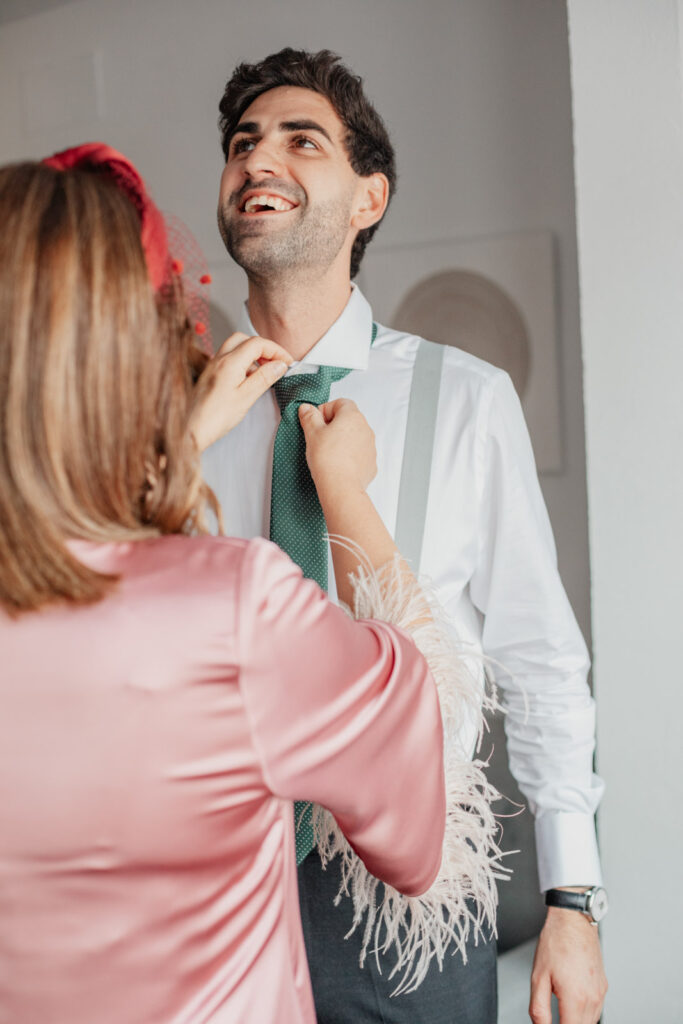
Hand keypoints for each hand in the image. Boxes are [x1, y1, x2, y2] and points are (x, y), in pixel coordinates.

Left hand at [188, 333, 291, 450]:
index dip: (276, 350)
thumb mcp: (246, 398)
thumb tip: (280, 365)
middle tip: (275, 363)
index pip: (258, 343)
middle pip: (245, 340)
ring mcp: (212, 366)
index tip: (287, 363)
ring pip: (235, 348)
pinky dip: (241, 363)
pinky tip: (247, 381)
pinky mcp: (209, 375)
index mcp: (230, 362)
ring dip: (252, 355)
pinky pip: (227, 360)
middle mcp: (219, 359)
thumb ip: (264, 378)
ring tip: (263, 374)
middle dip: (263, 348)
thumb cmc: (214, 418)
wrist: (189, 430)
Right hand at [298, 398, 376, 499]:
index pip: (340, 403)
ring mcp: (370, 446)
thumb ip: (309, 416)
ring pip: (354, 437)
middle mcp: (365, 429)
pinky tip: (337, 464)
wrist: (341, 487)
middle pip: (349, 419)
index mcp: (352, 416)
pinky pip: (359, 454)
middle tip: (319, 437)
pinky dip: (349, 456)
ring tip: (327, 453)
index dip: (325, 410)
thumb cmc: (327, 459)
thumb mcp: (312, 433)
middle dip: (334, 425)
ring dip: (342, 440)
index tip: (316, 421)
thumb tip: (307, 409)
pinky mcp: (370, 463)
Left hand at [529, 908, 606, 1023]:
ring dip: (576, 1022)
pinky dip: (584, 1014)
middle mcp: (593, 998)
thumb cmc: (556, 942)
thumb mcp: (538, 977)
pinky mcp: (603, 987)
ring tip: (561, 1014)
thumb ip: (539, 1009)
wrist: (573, 920)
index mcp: (576, 998)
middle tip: (554, 1018)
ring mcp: (600, 993)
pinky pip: (596, 1010)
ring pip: (591, 1022)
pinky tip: (572, 1005)